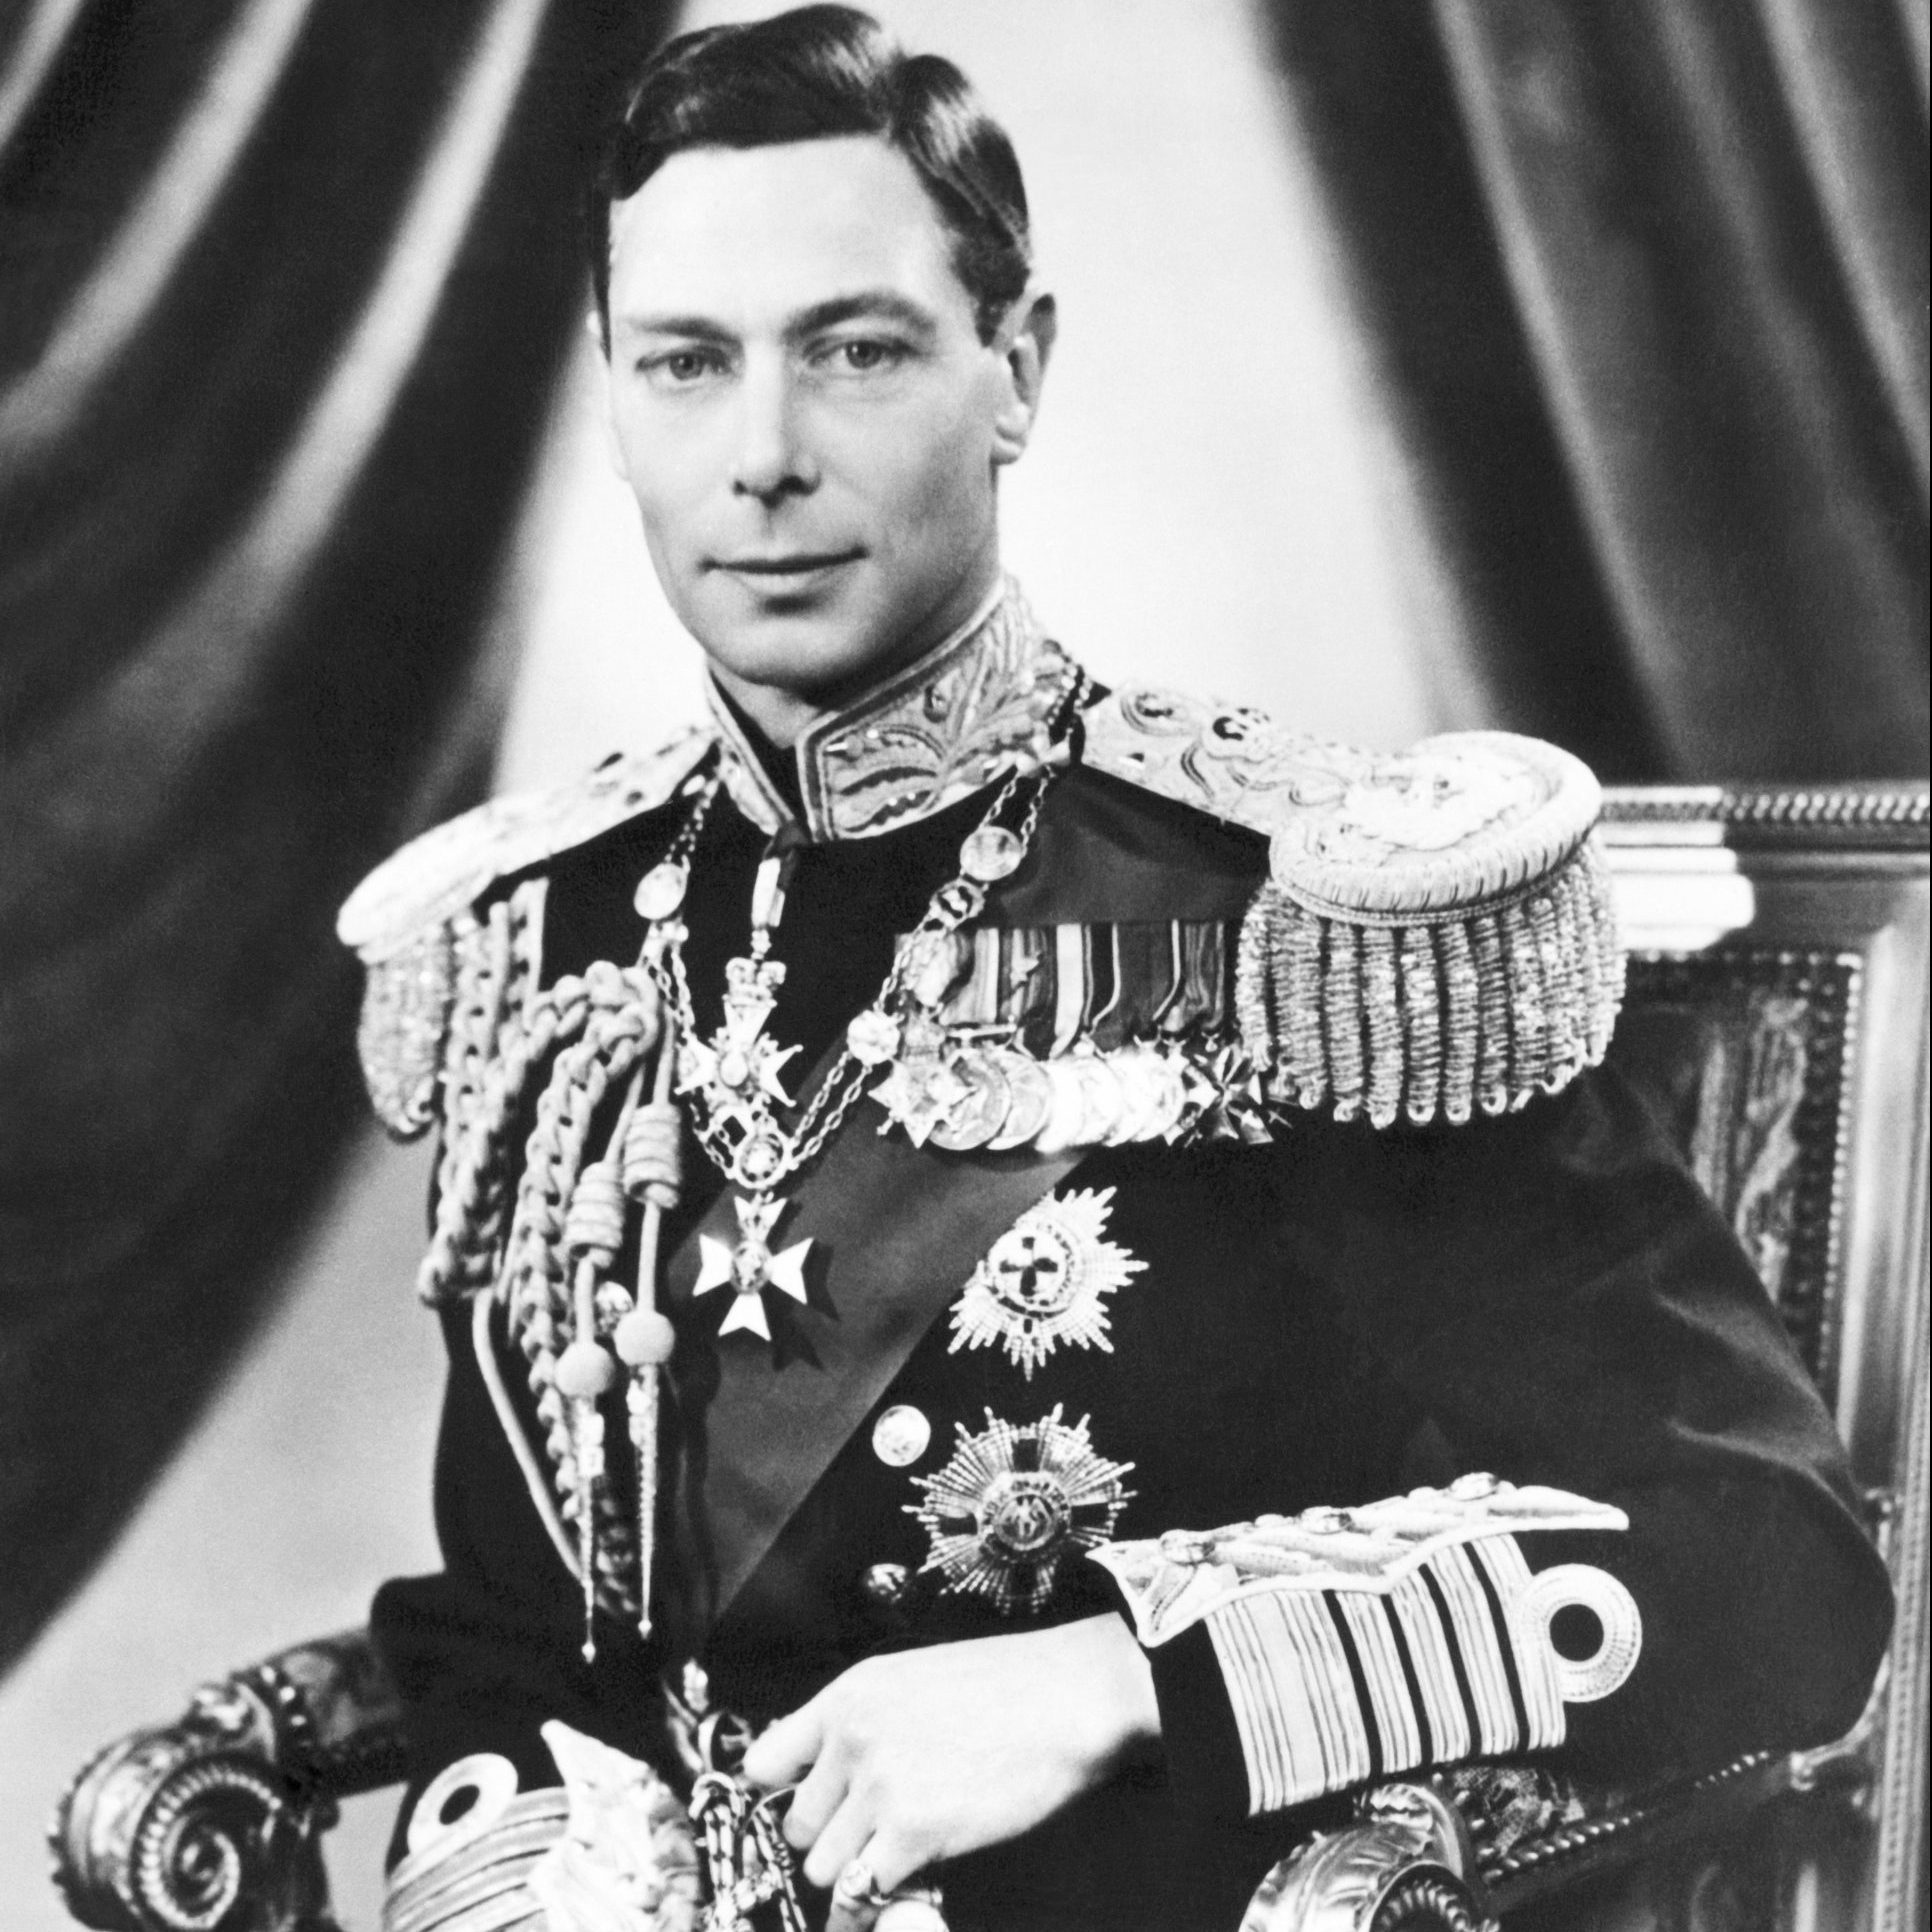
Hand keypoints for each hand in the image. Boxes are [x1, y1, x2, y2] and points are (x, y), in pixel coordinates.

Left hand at [739, 1613, 1159, 1928]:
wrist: (1067, 1698)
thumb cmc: (1007, 1686)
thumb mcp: (913, 1681)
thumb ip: (864, 1724)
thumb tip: (833, 1775)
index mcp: (849, 1696)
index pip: (765, 1762)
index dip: (781, 1797)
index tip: (801, 1814)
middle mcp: (852, 1739)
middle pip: (796, 1826)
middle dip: (829, 1841)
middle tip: (866, 1843)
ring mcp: (880, 1787)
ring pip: (824, 1867)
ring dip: (854, 1874)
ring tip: (889, 1866)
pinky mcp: (913, 1833)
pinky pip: (863, 1894)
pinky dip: (875, 1905)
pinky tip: (897, 1896)